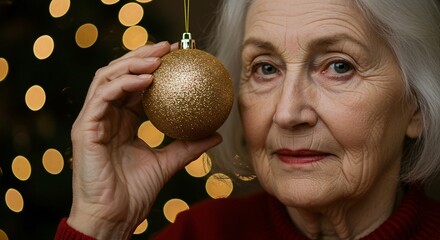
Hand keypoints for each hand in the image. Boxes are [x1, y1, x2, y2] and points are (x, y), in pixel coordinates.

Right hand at [66, 42, 221, 239]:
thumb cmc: (135, 192)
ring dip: (132, 63)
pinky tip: (146, 79)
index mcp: (121, 121)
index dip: (153, 67)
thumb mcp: (168, 162)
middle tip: (168, 46)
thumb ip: (188, 146)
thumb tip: (216, 134)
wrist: (115, 216)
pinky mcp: (85, 128)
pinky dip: (123, 84)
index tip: (177, 56)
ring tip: (158, 57)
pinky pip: (102, 97)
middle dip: (142, 55)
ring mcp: (93, 120)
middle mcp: (106, 116)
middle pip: (119, 74)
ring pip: (107, 78)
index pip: (135, 86)